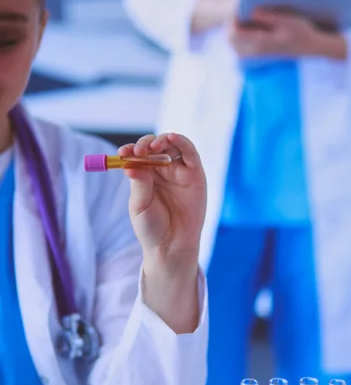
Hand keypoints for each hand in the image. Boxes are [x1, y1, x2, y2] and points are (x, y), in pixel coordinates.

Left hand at [119, 133, 205, 269]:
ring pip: (171, 145)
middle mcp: (162, 171)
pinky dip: (182, 142)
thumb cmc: (152, 228)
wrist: (171, 246)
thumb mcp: (140, 206)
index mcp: (145, 176)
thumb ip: (139, 184)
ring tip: (153, 147)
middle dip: (145, 144)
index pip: (137, 155)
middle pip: (154, 146)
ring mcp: (179, 171)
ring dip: (162, 140)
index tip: (122, 153)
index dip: (130, 150)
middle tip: (138, 151)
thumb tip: (130, 164)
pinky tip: (172, 138)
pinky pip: (190, 153)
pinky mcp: (195, 174)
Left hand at [229, 8, 346, 59]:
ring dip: (234, 30)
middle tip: (237, 9)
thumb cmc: (301, 32)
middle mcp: (256, 50)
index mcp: (261, 42)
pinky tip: (247, 23)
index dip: (233, 17)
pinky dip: (240, 35)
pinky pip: (241, 46)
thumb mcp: (287, 20)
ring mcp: (258, 53)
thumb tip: (253, 11)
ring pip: (234, 44)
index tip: (238, 5)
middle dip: (230, 23)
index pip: (235, 32)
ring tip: (241, 15)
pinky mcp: (260, 52)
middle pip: (231, 39)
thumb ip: (269, 16)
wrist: (310, 47)